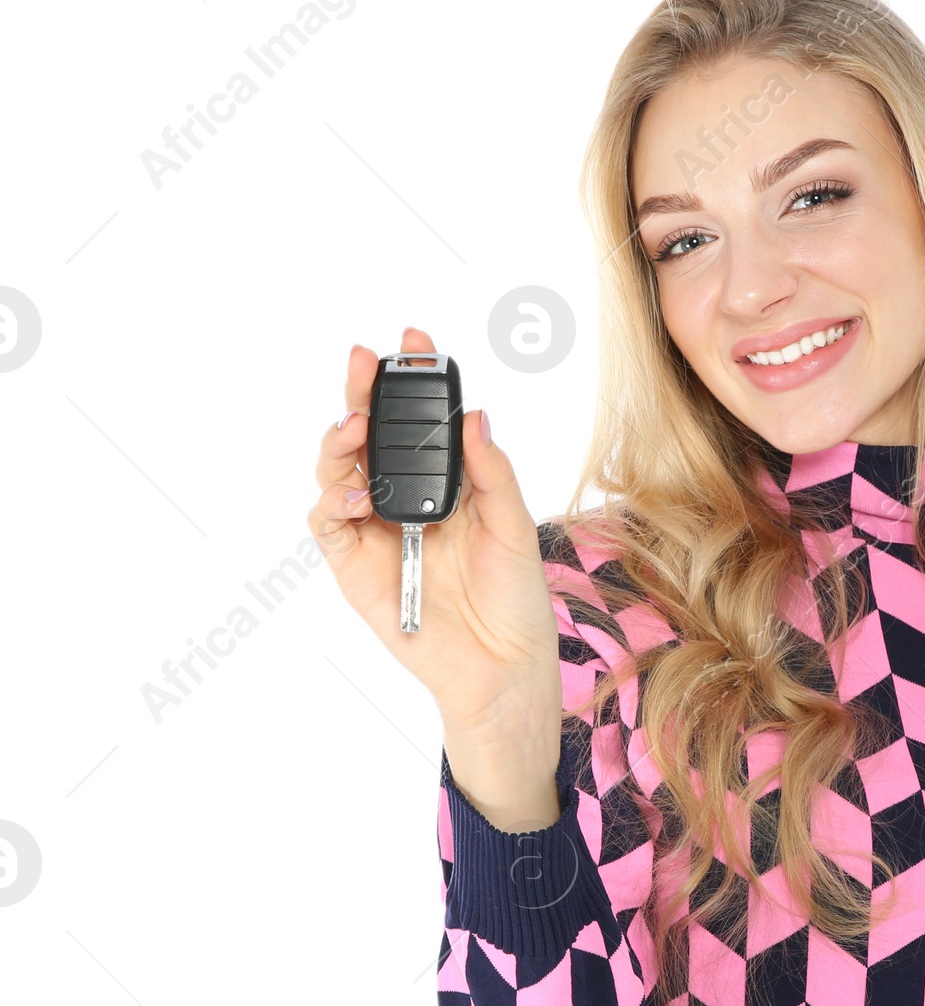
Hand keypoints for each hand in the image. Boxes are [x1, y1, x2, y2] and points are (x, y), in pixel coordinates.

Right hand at [307, 328, 563, 773]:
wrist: (500, 665)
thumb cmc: (514, 598)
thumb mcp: (513, 526)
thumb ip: (490, 472)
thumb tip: (474, 414)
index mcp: (448, 482)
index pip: (422, 420)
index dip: (413, 380)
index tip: (415, 340)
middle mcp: (406, 498)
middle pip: (371, 434)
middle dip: (362, 391)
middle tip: (363, 360)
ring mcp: (375, 529)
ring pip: (339, 469)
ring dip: (340, 441)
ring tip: (355, 425)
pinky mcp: (354, 564)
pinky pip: (328, 522)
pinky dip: (333, 499)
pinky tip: (357, 493)